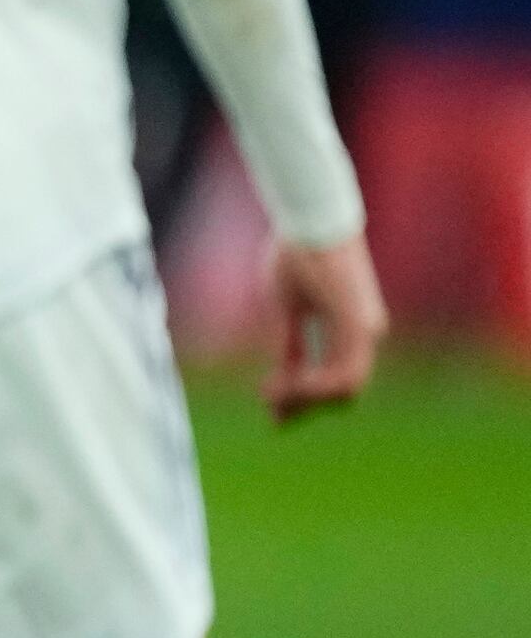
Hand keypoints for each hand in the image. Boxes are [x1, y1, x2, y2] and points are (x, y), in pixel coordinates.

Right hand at [263, 233, 385, 420]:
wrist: (308, 222)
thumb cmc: (296, 256)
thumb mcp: (288, 310)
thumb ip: (289, 346)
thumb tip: (281, 378)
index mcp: (352, 328)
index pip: (336, 380)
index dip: (304, 401)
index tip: (270, 408)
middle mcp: (367, 333)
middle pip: (343, 392)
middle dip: (305, 408)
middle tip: (272, 415)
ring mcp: (366, 330)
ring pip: (345, 390)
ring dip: (306, 400)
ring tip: (270, 394)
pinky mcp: (357, 325)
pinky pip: (342, 375)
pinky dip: (312, 388)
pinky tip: (284, 384)